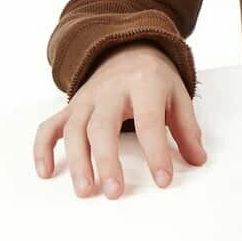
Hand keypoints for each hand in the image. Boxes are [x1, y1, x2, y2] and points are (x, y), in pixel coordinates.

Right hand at [33, 40, 206, 198]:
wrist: (129, 48)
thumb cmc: (156, 78)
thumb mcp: (178, 95)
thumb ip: (188, 128)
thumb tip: (198, 159)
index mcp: (145, 83)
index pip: (149, 121)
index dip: (156, 152)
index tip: (163, 180)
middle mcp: (112, 89)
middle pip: (103, 125)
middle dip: (107, 160)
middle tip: (114, 192)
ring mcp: (88, 97)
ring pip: (75, 129)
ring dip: (77, 161)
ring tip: (86, 190)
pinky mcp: (71, 106)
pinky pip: (50, 126)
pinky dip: (43, 148)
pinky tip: (47, 172)